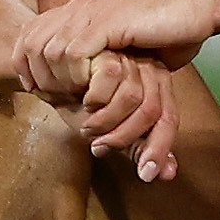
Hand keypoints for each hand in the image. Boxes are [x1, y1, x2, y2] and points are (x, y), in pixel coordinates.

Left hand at [14, 0, 216, 103]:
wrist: (198, 9)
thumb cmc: (167, 30)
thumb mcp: (123, 44)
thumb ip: (98, 55)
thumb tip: (80, 81)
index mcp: (79, 9)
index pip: (27, 35)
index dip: (26, 66)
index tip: (40, 91)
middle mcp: (79, 6)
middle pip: (29, 44)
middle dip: (37, 78)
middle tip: (57, 102)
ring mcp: (91, 12)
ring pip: (47, 52)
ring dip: (58, 82)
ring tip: (76, 99)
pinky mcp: (107, 22)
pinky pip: (72, 55)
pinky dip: (77, 78)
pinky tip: (92, 91)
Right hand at [74, 50, 182, 182]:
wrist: (51, 71)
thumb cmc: (81, 100)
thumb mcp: (111, 129)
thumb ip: (136, 146)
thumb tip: (168, 174)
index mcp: (156, 87)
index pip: (168, 120)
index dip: (159, 148)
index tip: (145, 173)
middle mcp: (149, 69)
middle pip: (153, 111)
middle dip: (124, 138)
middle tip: (99, 146)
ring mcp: (130, 57)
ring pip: (134, 97)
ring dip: (105, 121)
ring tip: (86, 124)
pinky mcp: (107, 45)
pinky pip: (110, 76)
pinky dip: (93, 97)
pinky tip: (80, 98)